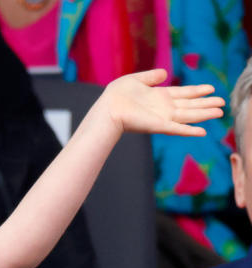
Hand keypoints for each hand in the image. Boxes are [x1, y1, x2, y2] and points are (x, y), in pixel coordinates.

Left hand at [102, 69, 224, 136]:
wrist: (107, 109)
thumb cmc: (116, 96)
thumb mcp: (135, 80)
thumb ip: (150, 77)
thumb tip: (164, 73)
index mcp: (158, 96)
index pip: (182, 93)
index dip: (197, 91)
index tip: (211, 88)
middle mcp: (163, 108)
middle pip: (189, 105)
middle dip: (206, 104)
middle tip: (222, 103)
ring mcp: (162, 117)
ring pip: (188, 116)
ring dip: (204, 115)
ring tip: (220, 112)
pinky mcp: (158, 126)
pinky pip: (177, 129)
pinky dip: (190, 130)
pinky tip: (203, 131)